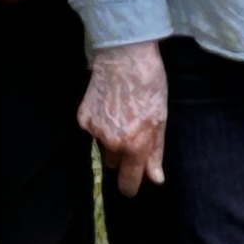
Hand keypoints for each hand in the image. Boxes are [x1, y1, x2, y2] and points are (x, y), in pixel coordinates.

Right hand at [81, 40, 168, 195]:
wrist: (124, 56)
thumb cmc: (149, 84)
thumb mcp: (160, 119)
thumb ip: (155, 152)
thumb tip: (154, 179)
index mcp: (135, 144)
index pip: (128, 182)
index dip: (130, 187)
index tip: (130, 187)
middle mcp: (112, 142)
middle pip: (114, 164)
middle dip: (122, 157)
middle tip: (131, 135)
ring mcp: (95, 130)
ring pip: (103, 147)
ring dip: (111, 140)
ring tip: (121, 115)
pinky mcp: (83, 118)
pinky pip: (92, 132)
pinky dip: (99, 124)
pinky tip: (109, 106)